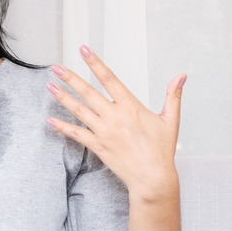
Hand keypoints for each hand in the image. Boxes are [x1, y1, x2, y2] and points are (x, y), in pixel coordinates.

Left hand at [46, 45, 186, 202]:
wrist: (152, 178)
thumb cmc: (161, 150)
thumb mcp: (170, 120)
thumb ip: (173, 96)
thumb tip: (182, 76)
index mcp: (130, 107)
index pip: (109, 79)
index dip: (95, 63)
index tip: (84, 51)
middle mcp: (114, 117)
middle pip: (88, 92)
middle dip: (70, 78)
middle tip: (56, 67)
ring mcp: (104, 132)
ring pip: (79, 110)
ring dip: (62, 97)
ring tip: (49, 85)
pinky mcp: (98, 146)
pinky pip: (76, 134)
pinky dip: (62, 127)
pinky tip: (50, 120)